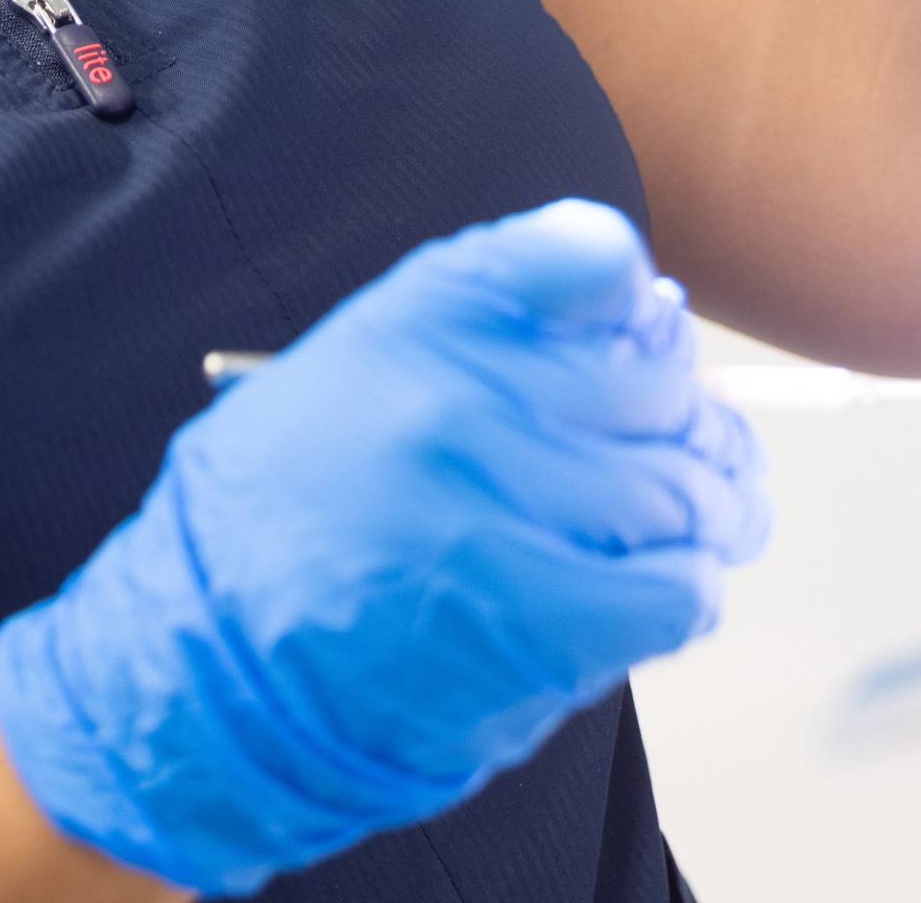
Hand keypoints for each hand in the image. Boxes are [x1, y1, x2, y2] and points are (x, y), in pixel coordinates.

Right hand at [0, 200, 769, 895]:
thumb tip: (648, 315)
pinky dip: (687, 589)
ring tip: (705, 521)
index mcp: (415, 320)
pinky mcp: (531, 617)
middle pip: (653, 386)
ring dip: (709, 511)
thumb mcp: (360, 364)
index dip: (640, 307)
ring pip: (678, 493)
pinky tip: (666, 588)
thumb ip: (491, 326)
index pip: (592, 261)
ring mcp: (495, 508)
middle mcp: (456, 397)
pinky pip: (671, 591)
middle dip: (688, 423)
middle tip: (696, 447)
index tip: (648, 336)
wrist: (211, 661)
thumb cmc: (285, 518)